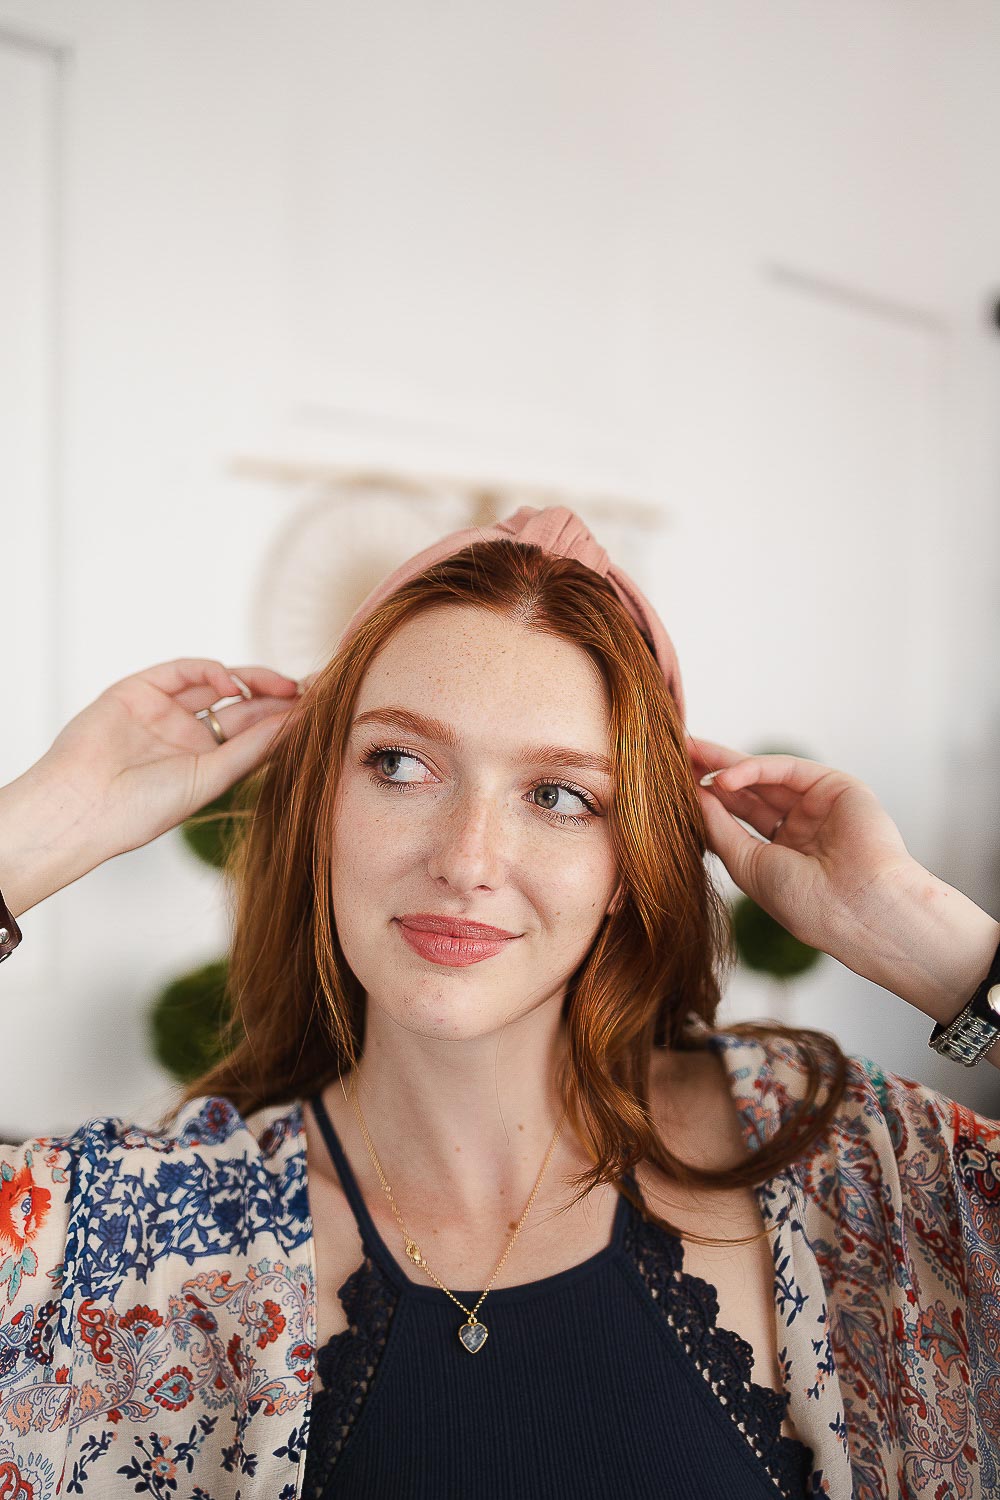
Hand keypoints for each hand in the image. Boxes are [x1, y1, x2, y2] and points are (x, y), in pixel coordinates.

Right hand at [33, 658, 304, 862]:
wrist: (82, 806)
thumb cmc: (142, 809)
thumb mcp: (210, 779)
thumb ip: (253, 749)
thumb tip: (298, 724)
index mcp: (207, 764)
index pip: (256, 734)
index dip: (288, 720)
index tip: (325, 711)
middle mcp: (189, 736)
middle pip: (245, 706)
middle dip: (281, 695)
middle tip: (318, 687)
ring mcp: (165, 710)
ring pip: (219, 684)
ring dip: (255, 679)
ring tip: (287, 684)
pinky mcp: (141, 689)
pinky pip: (185, 670)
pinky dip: (212, 670)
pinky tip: (234, 682)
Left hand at [687, 735, 915, 961]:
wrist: (858, 909)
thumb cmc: (805, 902)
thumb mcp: (747, 864)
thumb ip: (719, 828)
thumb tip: (694, 795)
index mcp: (782, 851)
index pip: (737, 815)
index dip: (706, 798)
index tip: (669, 783)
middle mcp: (800, 825)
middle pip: (748, 790)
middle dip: (711, 771)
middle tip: (675, 751)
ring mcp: (819, 804)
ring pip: (765, 776)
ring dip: (725, 764)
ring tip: (688, 753)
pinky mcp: (836, 786)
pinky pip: (787, 769)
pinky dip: (753, 769)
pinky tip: (724, 778)